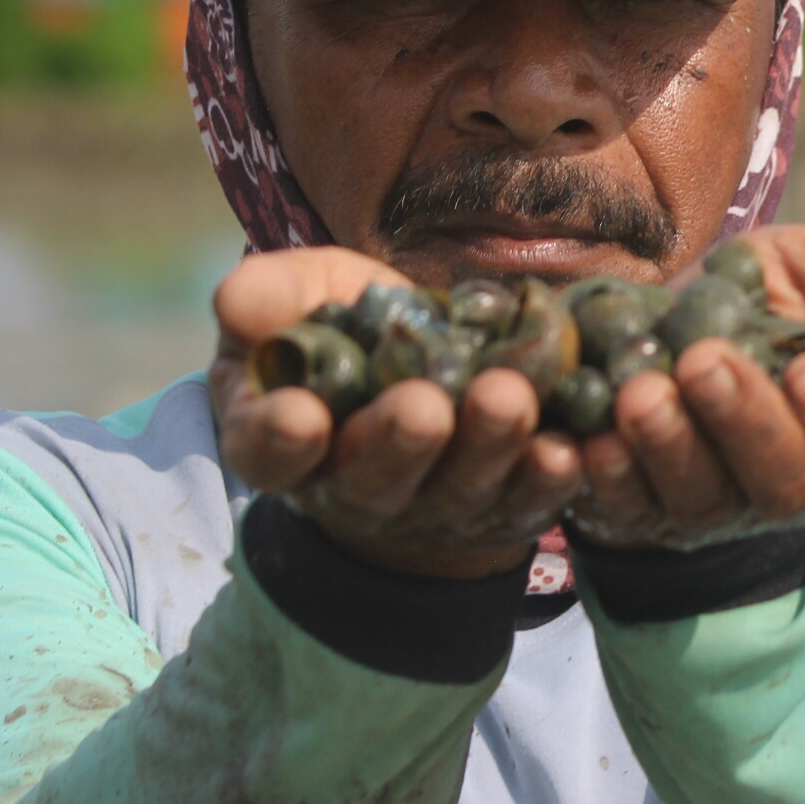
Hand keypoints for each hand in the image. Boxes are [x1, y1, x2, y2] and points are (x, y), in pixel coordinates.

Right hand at [210, 248, 582, 580]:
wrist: (423, 376)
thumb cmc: (343, 335)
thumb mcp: (299, 304)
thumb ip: (269, 297)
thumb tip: (237, 296)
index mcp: (283, 443)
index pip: (270, 453)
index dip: (283, 440)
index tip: (301, 415)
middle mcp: (356, 491)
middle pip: (374, 479)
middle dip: (400, 442)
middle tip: (424, 406)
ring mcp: (434, 507)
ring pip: (460, 486)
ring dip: (487, 446)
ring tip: (508, 398)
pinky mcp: (505, 507)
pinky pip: (530, 499)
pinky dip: (550, 476)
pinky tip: (567, 447)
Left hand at [568, 226, 804, 550]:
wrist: (651, 326)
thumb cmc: (757, 303)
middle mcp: (784, 487)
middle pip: (784, 486)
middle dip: (747, 423)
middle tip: (707, 360)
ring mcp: (704, 508)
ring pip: (697, 497)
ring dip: (668, 446)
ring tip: (640, 390)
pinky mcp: (628, 509)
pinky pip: (614, 507)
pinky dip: (597, 476)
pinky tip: (581, 442)